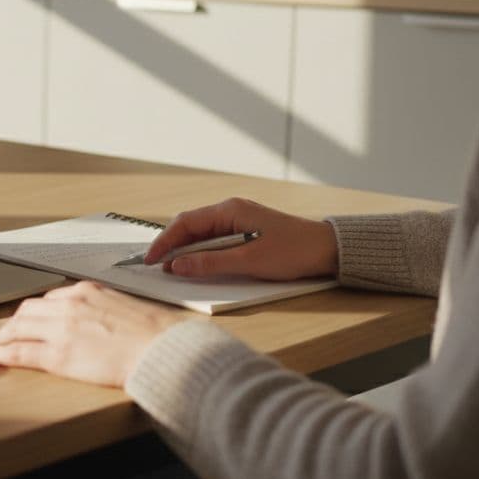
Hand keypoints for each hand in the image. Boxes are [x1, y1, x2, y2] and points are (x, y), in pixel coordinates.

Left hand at [0, 281, 186, 386]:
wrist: (164, 349)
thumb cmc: (156, 334)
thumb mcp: (126, 309)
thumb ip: (105, 310)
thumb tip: (100, 322)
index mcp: (88, 291)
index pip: (50, 299)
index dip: (34, 312)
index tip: (27, 320)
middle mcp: (70, 304)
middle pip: (28, 310)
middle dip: (13, 322)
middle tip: (3, 334)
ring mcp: (62, 329)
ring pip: (18, 327)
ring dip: (2, 337)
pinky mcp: (58, 354)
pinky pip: (20, 351)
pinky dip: (2, 353)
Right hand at [145, 197, 337, 280]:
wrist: (328, 249)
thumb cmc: (294, 251)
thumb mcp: (249, 261)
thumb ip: (210, 263)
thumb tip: (178, 266)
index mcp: (230, 210)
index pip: (185, 223)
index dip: (164, 241)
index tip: (150, 259)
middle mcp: (231, 211)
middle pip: (190, 226)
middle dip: (171, 245)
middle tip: (156, 266)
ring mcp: (238, 220)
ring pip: (201, 234)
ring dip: (185, 250)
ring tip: (172, 268)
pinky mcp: (245, 232)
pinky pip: (213, 239)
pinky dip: (201, 252)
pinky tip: (196, 264)